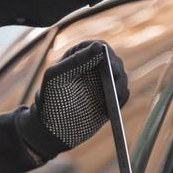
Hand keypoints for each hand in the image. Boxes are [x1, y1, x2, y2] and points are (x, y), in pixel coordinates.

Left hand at [17, 41, 128, 159]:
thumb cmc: (49, 97)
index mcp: (80, 54)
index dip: (106, 54)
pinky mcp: (111, 98)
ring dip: (117, 88)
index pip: (99, 47)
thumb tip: (98, 47)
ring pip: (122, 78)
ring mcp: (105, 82)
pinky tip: (108, 109)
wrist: (52, 126)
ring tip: (107, 100)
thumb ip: (75, 60)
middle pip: (115, 62)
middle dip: (115, 72)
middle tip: (112, 82)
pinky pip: (123, 95)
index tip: (108, 64)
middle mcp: (95, 66)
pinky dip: (119, 100)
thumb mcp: (56, 76)